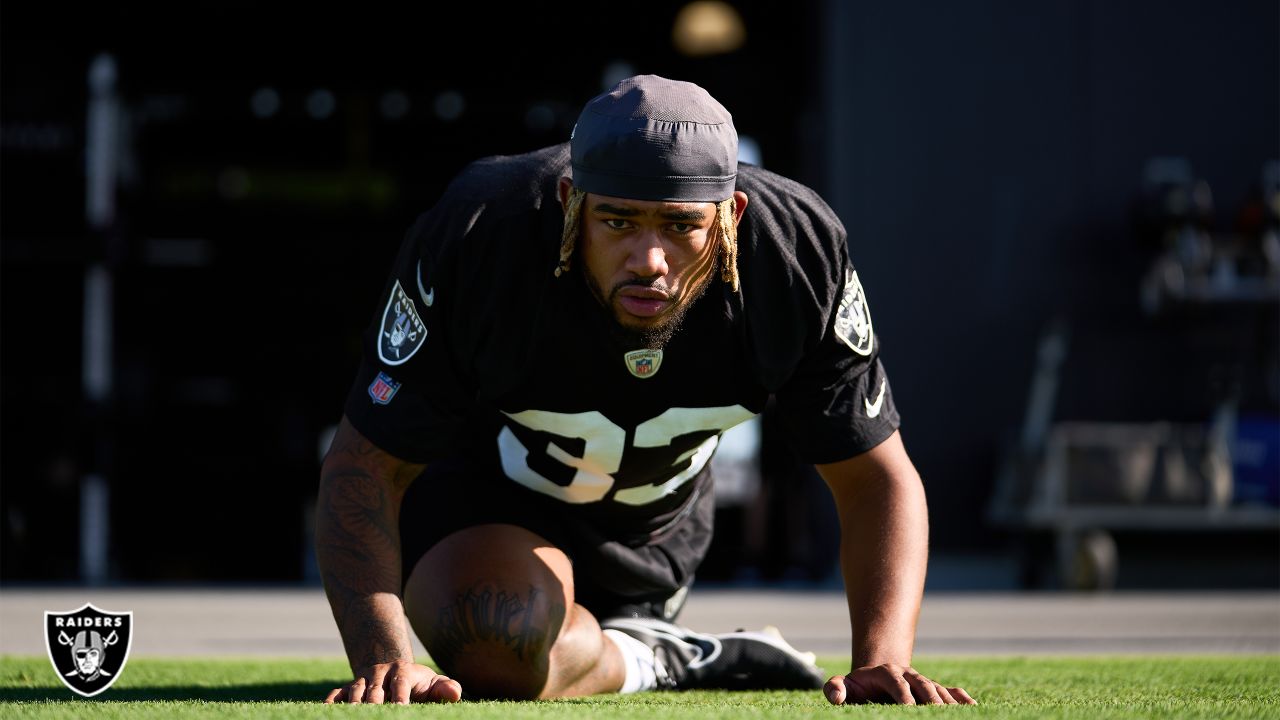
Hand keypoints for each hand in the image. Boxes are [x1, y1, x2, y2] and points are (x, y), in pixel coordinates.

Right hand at [324, 661, 461, 703]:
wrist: (393, 672)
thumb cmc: (419, 685)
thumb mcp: (433, 684)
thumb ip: (445, 689)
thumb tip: (456, 694)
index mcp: (402, 670)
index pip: (401, 683)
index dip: (400, 697)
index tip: (401, 710)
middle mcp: (380, 673)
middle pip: (375, 689)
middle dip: (374, 703)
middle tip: (375, 716)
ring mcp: (362, 679)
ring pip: (354, 691)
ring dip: (353, 704)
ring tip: (354, 715)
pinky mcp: (348, 687)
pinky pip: (336, 693)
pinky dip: (331, 702)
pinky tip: (327, 712)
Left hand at [823, 663, 975, 704]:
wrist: (876, 675)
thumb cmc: (857, 687)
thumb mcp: (844, 685)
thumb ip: (835, 688)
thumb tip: (836, 696)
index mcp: (885, 672)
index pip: (895, 682)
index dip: (902, 695)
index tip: (907, 709)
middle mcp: (907, 674)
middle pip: (922, 684)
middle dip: (930, 698)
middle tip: (937, 713)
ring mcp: (921, 681)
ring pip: (937, 688)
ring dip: (948, 701)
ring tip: (955, 715)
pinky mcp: (933, 689)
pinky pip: (950, 691)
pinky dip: (961, 698)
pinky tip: (973, 706)